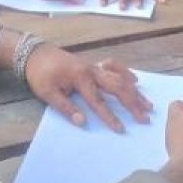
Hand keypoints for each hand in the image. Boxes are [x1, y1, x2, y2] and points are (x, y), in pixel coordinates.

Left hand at [25, 49, 151, 132]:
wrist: (35, 54)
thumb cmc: (40, 75)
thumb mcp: (47, 93)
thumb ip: (66, 107)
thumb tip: (82, 122)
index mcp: (80, 79)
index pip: (98, 101)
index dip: (110, 116)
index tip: (121, 129)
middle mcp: (92, 71)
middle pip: (117, 87)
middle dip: (132, 103)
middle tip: (145, 117)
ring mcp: (94, 66)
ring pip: (120, 78)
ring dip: (134, 91)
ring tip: (148, 104)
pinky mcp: (94, 64)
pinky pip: (115, 67)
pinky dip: (126, 73)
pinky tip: (135, 80)